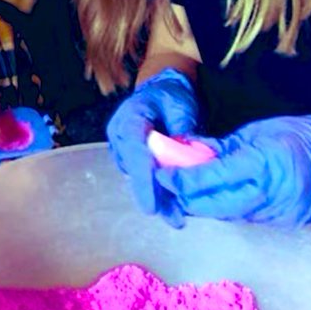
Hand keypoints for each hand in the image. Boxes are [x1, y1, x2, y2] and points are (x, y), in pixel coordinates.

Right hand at [106, 68, 198, 221]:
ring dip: (159, 199)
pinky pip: (146, 178)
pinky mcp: (133, 160)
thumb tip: (190, 152)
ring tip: (178, 218)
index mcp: (129, 118)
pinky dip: (160, 192)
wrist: (161, 90)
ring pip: (140, 179)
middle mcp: (120, 136)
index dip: (143, 180)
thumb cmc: (170, 95)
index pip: (134, 151)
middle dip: (154, 197)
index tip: (151, 206)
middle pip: (136, 171)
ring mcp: (124, 150)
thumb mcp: (180, 106)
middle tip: (175, 219)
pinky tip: (175, 208)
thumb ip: (182, 129)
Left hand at [155, 108, 310, 226]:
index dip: (182, 179)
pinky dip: (229, 209)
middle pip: (215, 206)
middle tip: (168, 189)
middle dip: (187, 199)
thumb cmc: (297, 135)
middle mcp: (272, 193)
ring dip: (206, 206)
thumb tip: (186, 154)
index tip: (161, 176)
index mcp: (263, 163)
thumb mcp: (255, 132)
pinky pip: (247, 219)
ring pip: (229, 215)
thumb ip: (221, 148)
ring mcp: (280, 213)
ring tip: (189, 193)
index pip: (212, 177)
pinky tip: (219, 198)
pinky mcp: (285, 223)